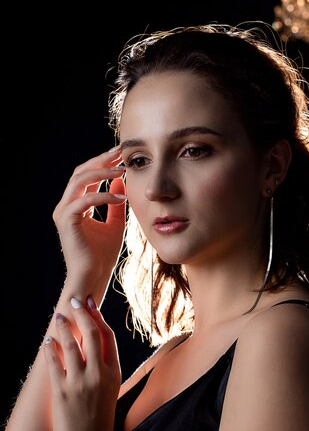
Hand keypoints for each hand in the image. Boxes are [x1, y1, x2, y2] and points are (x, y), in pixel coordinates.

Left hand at [43, 297, 121, 430]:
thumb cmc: (99, 424)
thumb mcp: (110, 393)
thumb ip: (104, 371)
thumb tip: (92, 350)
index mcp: (114, 373)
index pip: (108, 336)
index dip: (98, 317)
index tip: (90, 305)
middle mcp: (100, 374)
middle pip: (92, 333)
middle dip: (82, 313)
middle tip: (74, 301)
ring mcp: (81, 382)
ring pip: (72, 344)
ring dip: (63, 327)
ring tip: (58, 317)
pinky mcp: (63, 392)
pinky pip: (54, 362)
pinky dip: (50, 348)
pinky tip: (47, 342)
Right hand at [52, 148, 126, 297]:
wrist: (93, 277)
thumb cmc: (103, 255)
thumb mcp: (115, 223)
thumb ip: (115, 203)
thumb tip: (120, 181)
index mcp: (74, 205)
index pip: (86, 176)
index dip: (102, 163)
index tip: (120, 155)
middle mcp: (65, 206)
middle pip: (80, 173)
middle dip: (101, 161)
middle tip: (119, 153)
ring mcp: (63, 213)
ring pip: (79, 181)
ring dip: (101, 173)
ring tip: (121, 170)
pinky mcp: (67, 221)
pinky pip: (85, 200)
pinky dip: (103, 196)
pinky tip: (120, 197)